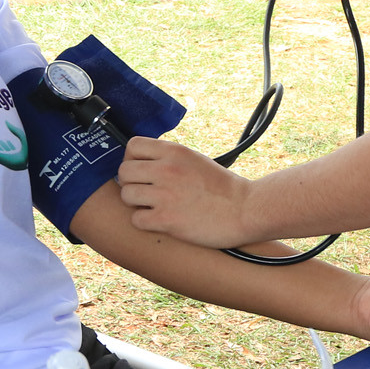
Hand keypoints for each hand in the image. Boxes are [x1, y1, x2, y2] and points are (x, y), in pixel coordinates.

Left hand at [116, 137, 261, 246]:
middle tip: (145, 192)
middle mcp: (166, 169)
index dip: (132, 160)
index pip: (132, 146)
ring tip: (152, 207)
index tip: (142, 171)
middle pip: (123, 172)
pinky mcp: (166, 219)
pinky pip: (136, 219)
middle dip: (131, 183)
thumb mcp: (194, 159)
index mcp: (174, 151)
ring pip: (126, 195)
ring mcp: (165, 194)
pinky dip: (144, 223)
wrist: (245, 210)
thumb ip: (169, 158)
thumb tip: (142, 162)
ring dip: (136, 204)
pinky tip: (159, 222)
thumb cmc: (222, 188)